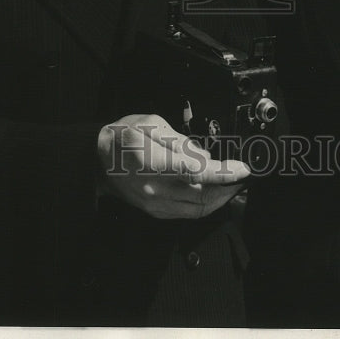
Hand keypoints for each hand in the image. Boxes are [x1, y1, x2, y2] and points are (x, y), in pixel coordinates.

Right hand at [97, 113, 249, 219]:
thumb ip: (179, 140)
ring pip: (198, 209)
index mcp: (153, 163)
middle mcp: (155, 189)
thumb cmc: (122, 137)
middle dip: (227, 187)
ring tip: (233, 184)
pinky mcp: (157, 212)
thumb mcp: (149, 123)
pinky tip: (214, 193)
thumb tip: (204, 155)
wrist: (98, 161)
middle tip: (241, 175)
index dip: (222, 173)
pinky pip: (189, 214)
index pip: (195, 173)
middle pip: (202, 195)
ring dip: (220, 198)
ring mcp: (156, 204)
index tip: (241, 169)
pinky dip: (206, 205)